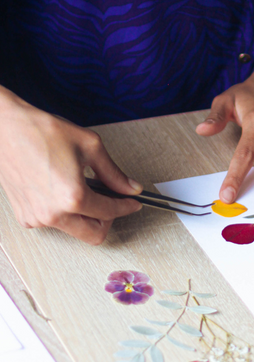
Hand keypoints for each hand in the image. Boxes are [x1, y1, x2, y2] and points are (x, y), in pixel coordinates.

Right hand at [0, 87, 142, 244]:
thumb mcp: (89, 147)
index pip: (111, 212)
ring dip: (87, 217)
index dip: (127, 207)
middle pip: (95, 235)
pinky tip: (64, 192)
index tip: (133, 203)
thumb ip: (113, 173)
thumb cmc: (39, 131)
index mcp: (72, 197)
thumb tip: (130, 188)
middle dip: (108, 220)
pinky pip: (56, 224)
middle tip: (111, 202)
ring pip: (76, 231)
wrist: (3, 126)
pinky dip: (66, 214)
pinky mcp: (25, 216)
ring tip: (86, 192)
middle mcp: (53, 213)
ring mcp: (37, 218)